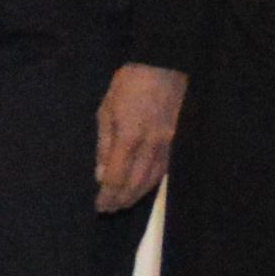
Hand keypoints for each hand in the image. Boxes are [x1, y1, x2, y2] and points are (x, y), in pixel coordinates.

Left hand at [93, 61, 188, 210]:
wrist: (162, 65)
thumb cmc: (128, 84)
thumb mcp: (105, 110)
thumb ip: (104, 145)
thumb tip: (101, 175)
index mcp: (129, 137)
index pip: (117, 177)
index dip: (107, 194)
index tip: (99, 205)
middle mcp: (150, 145)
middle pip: (135, 183)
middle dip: (121, 199)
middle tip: (108, 210)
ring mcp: (166, 144)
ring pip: (152, 179)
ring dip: (136, 195)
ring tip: (122, 204)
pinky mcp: (175, 140)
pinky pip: (163, 169)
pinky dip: (151, 183)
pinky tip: (143, 188)